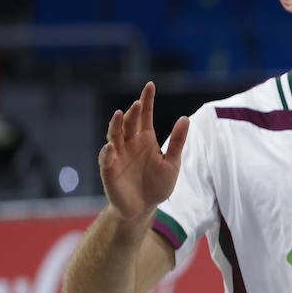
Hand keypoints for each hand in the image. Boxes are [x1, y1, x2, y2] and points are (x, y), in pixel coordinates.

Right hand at [99, 81, 189, 221]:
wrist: (144, 207)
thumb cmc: (158, 184)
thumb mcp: (172, 163)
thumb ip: (177, 142)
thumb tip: (185, 119)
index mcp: (146, 139)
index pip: (145, 116)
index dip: (147, 101)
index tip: (151, 85)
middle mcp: (130, 143)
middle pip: (129, 123)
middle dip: (133, 113)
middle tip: (139, 103)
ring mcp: (118, 155)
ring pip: (114, 135)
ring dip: (116, 125)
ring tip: (120, 114)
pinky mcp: (109, 170)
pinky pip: (106, 159)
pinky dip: (107, 153)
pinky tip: (110, 147)